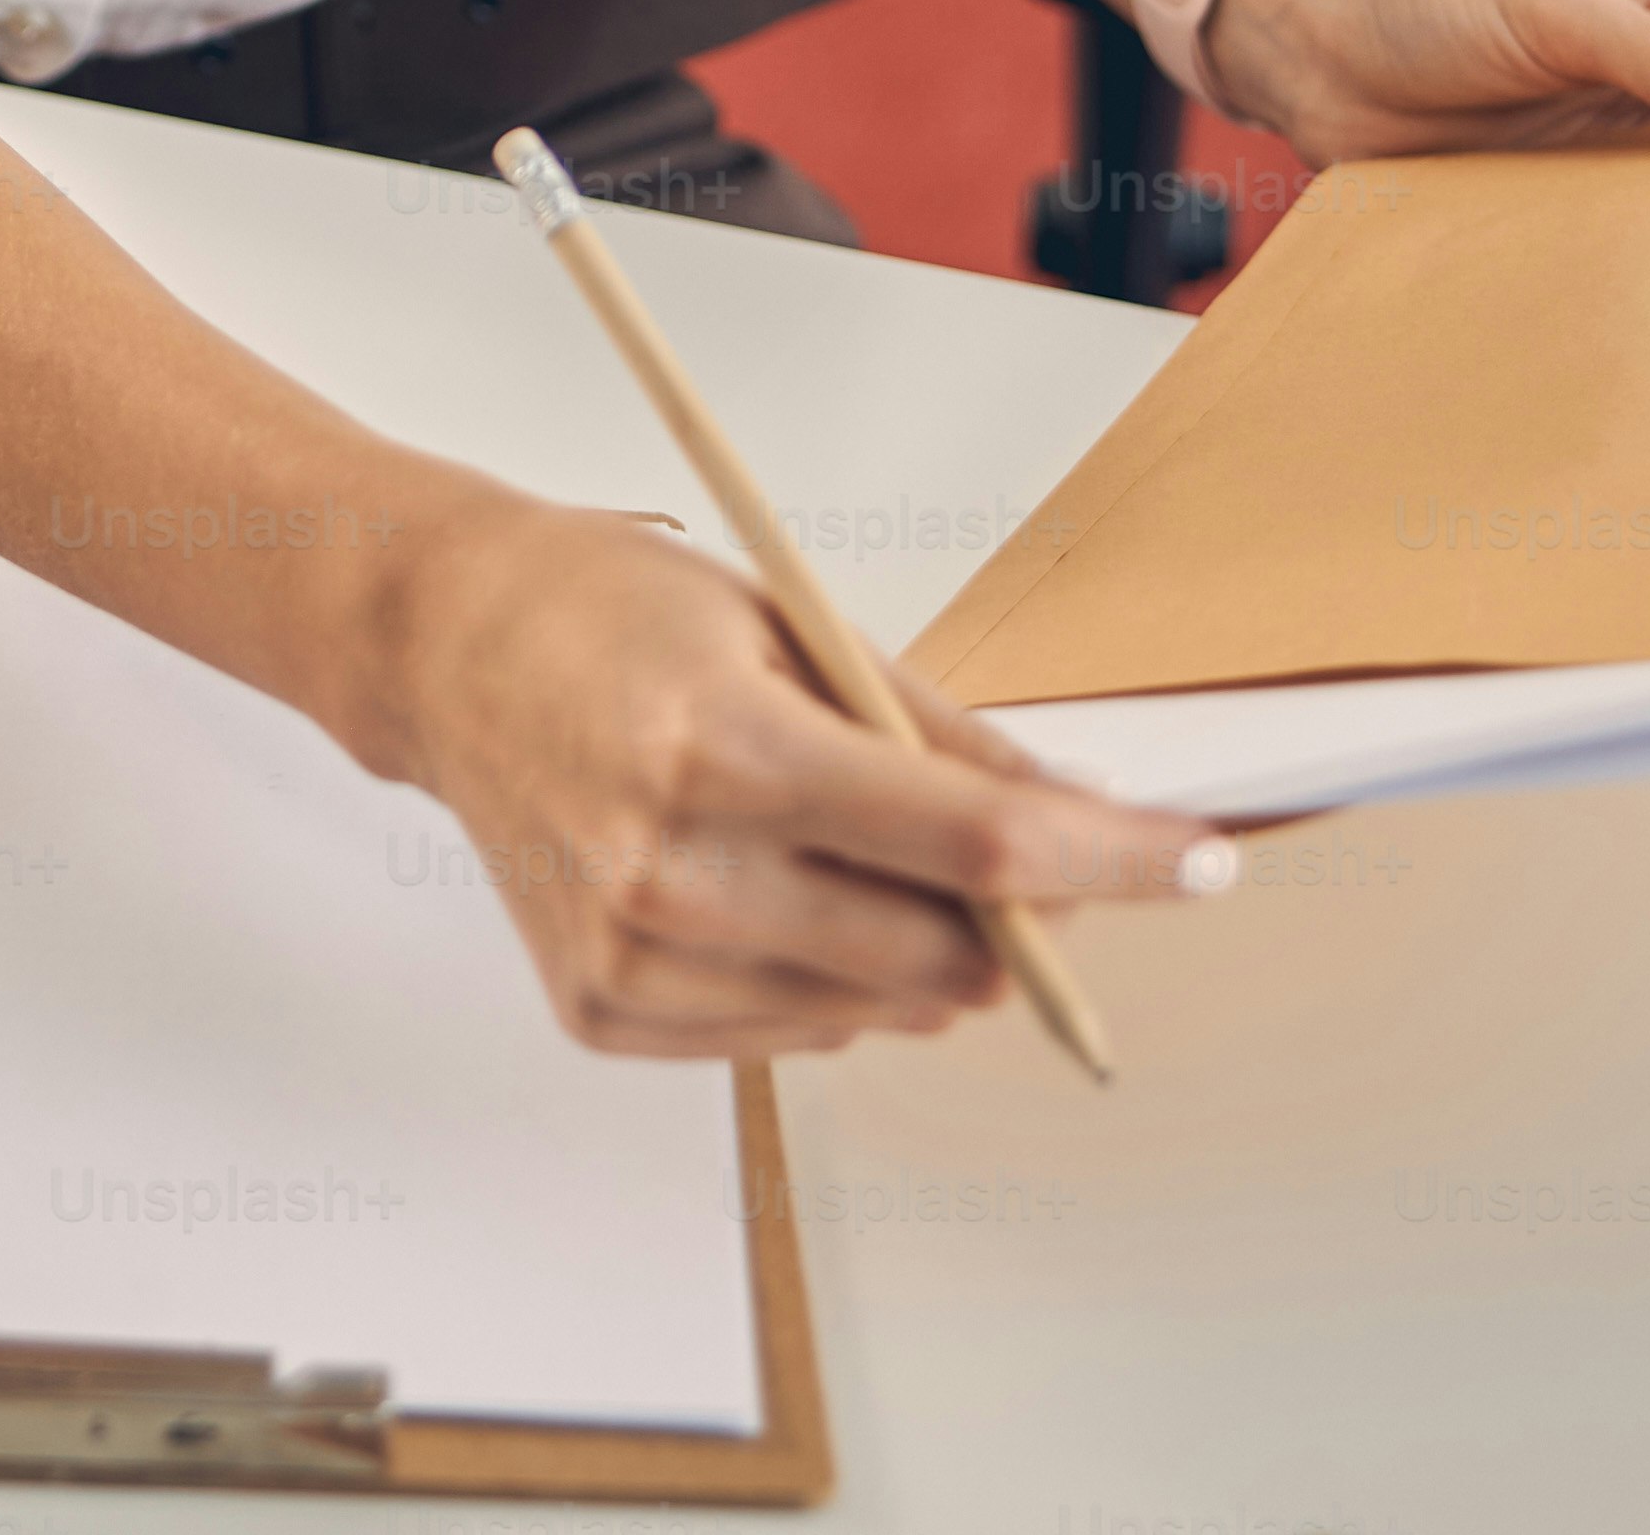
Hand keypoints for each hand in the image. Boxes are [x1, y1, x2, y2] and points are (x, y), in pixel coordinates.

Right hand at [356, 491, 1231, 1059]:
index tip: (1205, 862)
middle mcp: (667, 869)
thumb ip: (942, 735)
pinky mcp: (605, 1012)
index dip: (1112, 859)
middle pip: (940, 954)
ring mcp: (630, 956)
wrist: (443, 651)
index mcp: (721, 746)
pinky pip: (793, 1036)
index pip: (972, 844)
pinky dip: (828, 975)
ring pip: (878, 1011)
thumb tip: (1081, 818)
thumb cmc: (611, 612)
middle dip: (1018, 916)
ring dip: (920, 948)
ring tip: (840, 841)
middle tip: (1020, 850)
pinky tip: (771, 888)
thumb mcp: (792, 625)